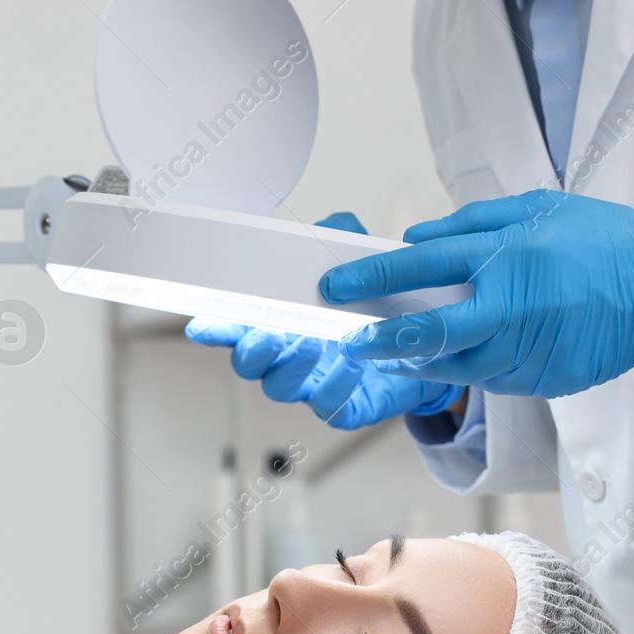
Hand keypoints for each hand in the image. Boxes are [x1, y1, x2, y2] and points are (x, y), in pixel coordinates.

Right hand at [184, 211, 460, 429]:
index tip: (204, 327)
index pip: (238, 325)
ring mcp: (311, 384)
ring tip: (314, 344)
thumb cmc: (380, 305)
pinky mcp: (344, 407)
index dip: (218, 328)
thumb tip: (332, 226)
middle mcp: (287, 356)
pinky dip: (336, 385)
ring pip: (281, 387)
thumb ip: (341, 239)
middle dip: (252, 351)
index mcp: (280, 320)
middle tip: (269, 335)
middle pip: (249, 363)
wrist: (428, 344)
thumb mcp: (363, 262)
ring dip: (291, 366)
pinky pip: (330, 405)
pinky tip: (353, 364)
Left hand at [319, 191, 633, 397]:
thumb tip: (417, 237)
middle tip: (352, 341)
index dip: (374, 279)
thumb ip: (472, 224)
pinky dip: (470, 368)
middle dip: (382, 338)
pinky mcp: (540, 381)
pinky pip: (490, 379)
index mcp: (505, 255)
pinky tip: (462, 356)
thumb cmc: (602, 242)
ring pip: (455, 366)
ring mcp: (526, 351)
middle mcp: (510, 307)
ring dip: (422, 360)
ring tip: (400, 349)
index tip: (338, 287)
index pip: (423, 266)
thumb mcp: (539, 209)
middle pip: (429, 331)